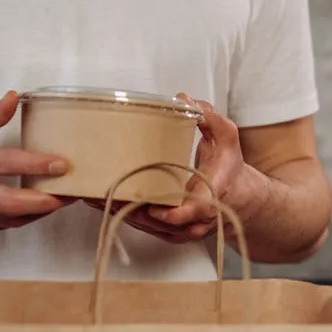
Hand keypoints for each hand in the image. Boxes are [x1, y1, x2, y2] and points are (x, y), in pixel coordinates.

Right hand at [0, 91, 73, 236]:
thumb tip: (14, 100)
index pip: (5, 163)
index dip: (36, 165)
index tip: (62, 164)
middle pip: (9, 203)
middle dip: (44, 201)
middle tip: (69, 193)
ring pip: (8, 220)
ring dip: (38, 213)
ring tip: (62, 200)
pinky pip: (0, 227)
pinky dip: (21, 219)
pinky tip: (38, 208)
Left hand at [88, 95, 258, 243]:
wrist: (235, 195)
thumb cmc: (227, 167)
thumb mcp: (226, 137)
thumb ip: (210, 117)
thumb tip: (183, 99)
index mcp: (210, 197)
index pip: (192, 211)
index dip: (172, 213)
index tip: (154, 206)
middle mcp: (194, 220)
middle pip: (159, 221)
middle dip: (132, 208)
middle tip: (107, 192)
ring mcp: (179, 230)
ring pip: (146, 226)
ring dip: (121, 211)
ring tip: (96, 194)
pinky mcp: (167, 232)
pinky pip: (142, 226)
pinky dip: (122, 213)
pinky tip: (102, 201)